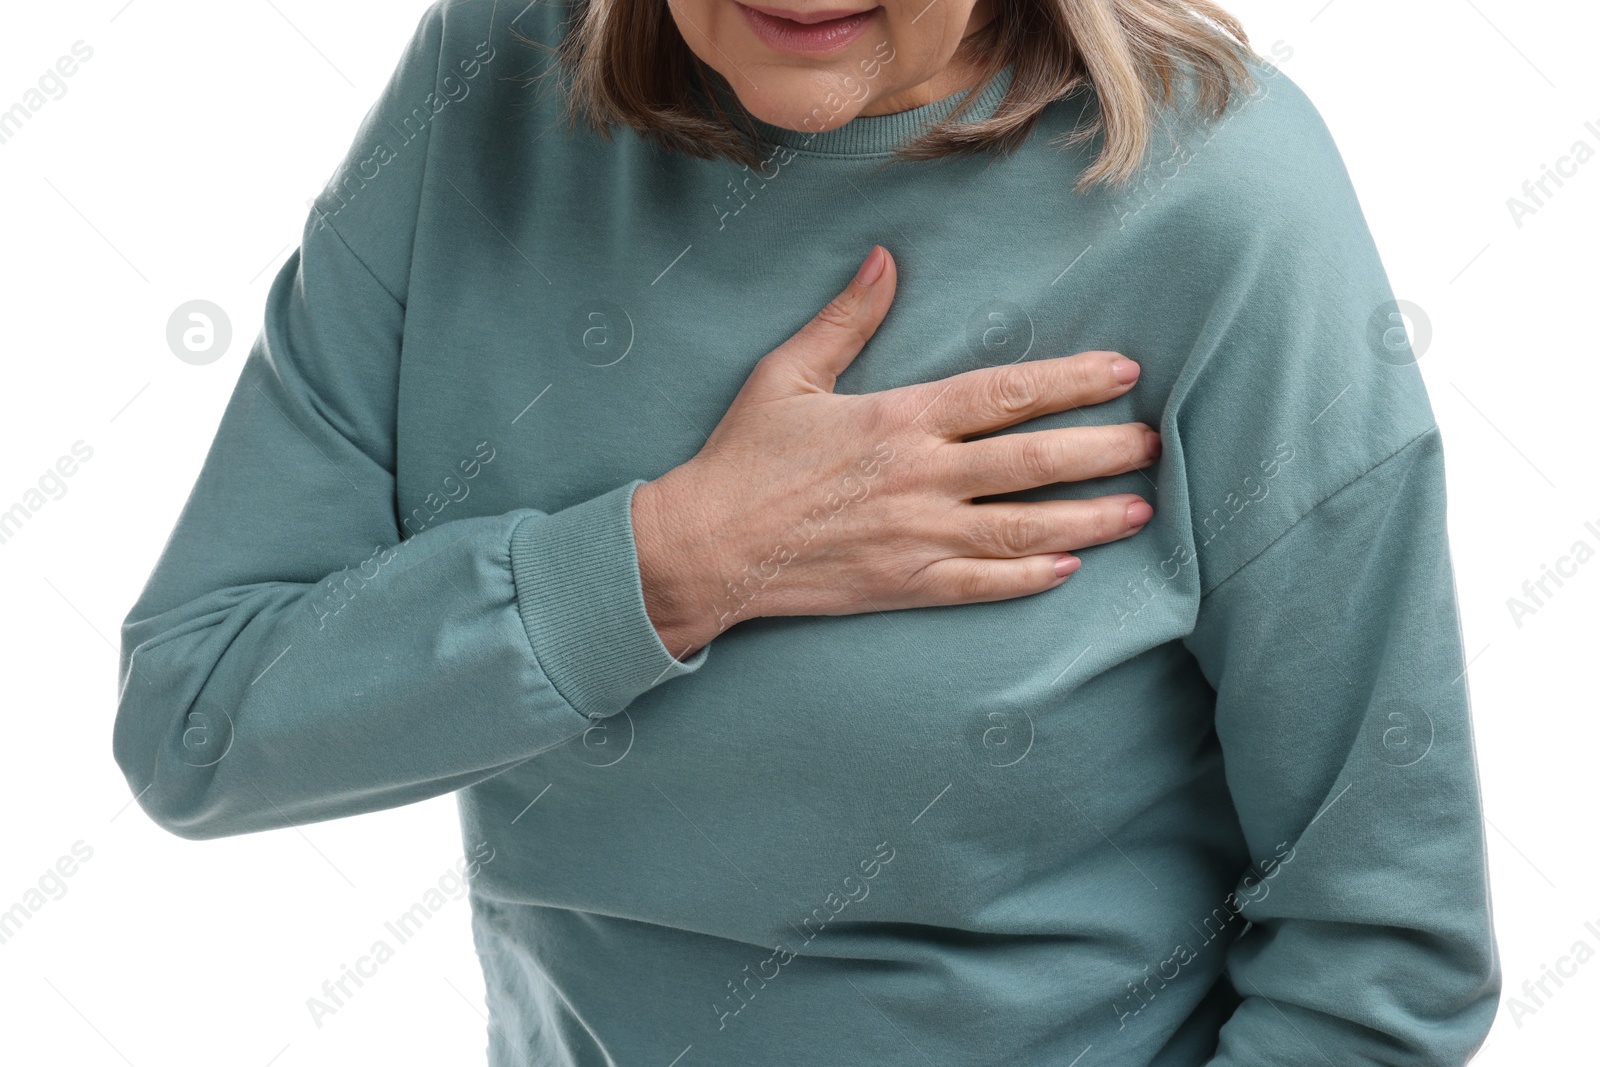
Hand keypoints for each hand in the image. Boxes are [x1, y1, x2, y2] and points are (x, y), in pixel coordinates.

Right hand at [632, 245, 1158, 657]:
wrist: (704, 549)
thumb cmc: (742, 459)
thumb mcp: (786, 376)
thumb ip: (845, 320)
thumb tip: (885, 260)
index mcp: (899, 419)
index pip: (1005, 394)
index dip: (1071, 382)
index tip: (1122, 372)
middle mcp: (921, 478)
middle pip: (1033, 460)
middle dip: (1103, 450)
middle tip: (1155, 443)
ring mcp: (917, 538)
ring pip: (1024, 527)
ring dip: (1089, 518)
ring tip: (1141, 508)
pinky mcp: (904, 586)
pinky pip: (983, 585)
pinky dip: (1030, 577)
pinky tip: (1071, 567)